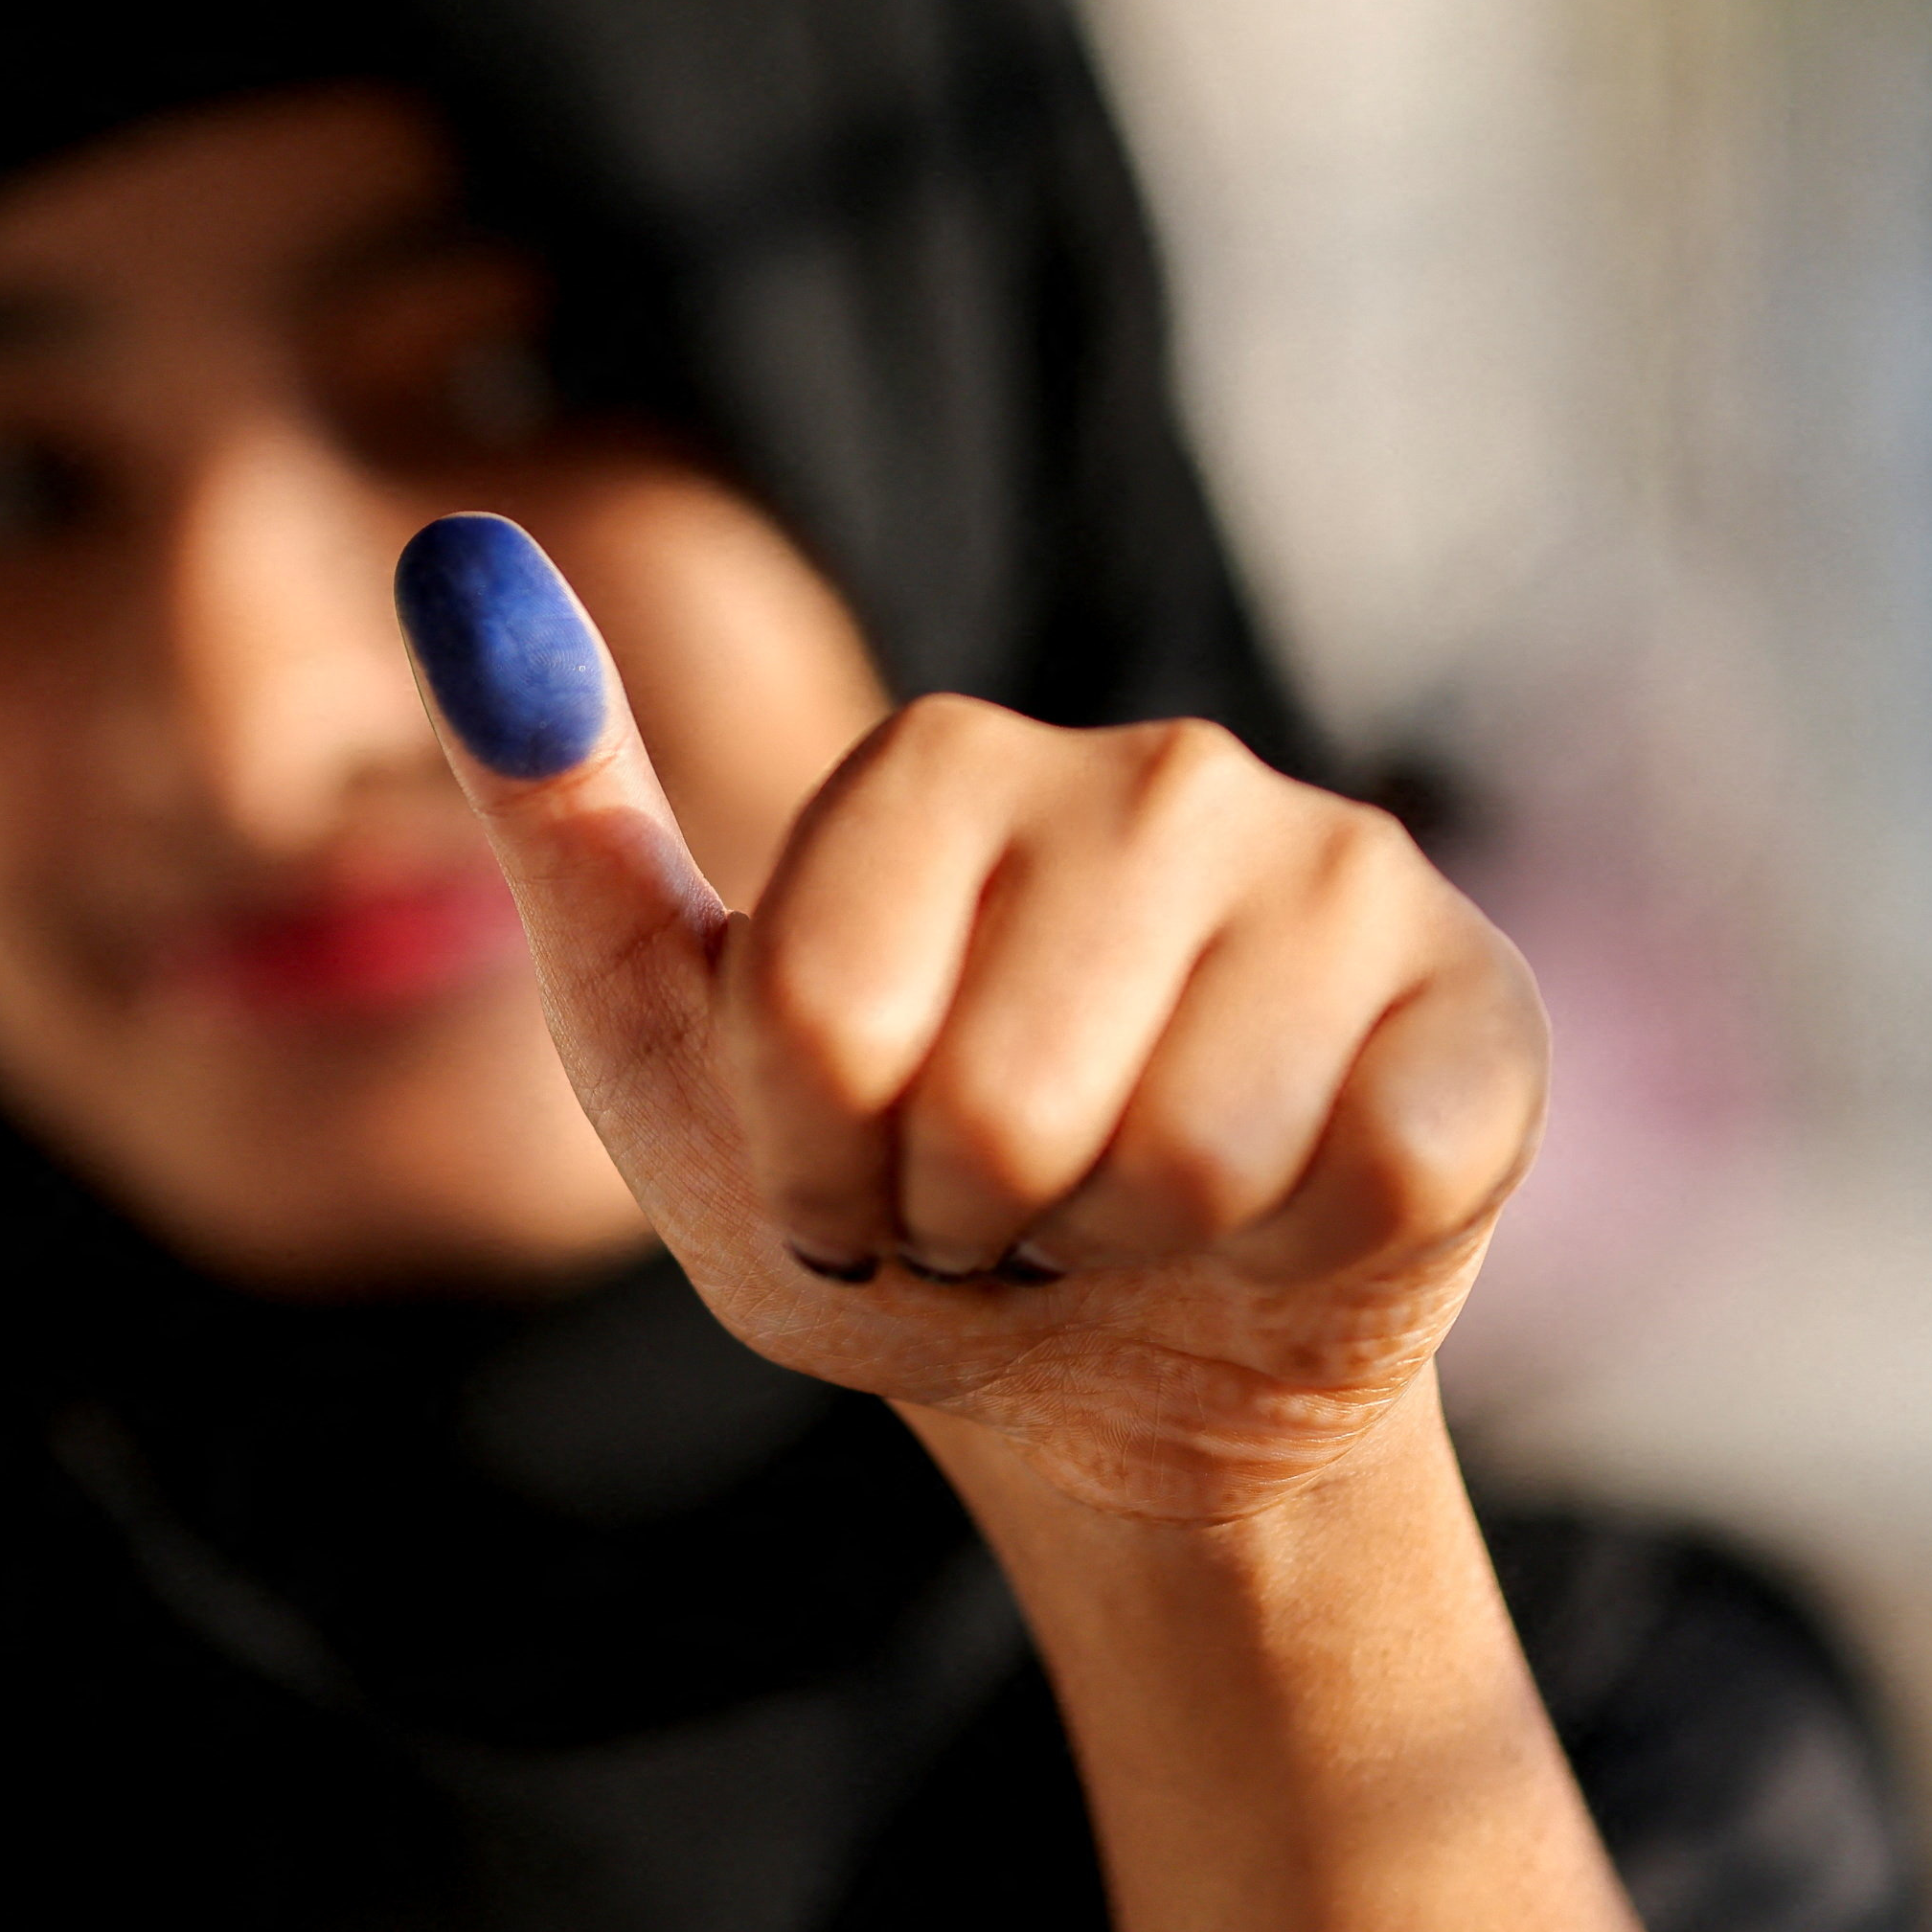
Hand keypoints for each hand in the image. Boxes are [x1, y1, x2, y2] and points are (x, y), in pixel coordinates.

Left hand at [397, 515, 1544, 1522]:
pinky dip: (1286, 1258)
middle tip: (991, 1205)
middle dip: (963, 1218)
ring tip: (1120, 1215)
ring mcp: (1339, 873)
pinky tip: (1274, 1222)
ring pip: (1182, 1156)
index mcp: (940, 759)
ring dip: (1121, 1249)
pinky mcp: (1477, 1008)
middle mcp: (1158, 771)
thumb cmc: (877, 1203)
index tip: (837, 1168)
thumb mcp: (664, 1037)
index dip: (813, 1161)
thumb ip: (560, 813)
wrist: (1110, 1378)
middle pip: (998, 1100)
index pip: (820, 1016)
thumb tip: (454, 553)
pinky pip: (1355, 1180)